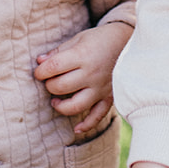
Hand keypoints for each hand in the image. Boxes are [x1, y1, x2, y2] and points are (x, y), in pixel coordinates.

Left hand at [34, 20, 132, 137]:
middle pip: (60, 87)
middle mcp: (91, 74)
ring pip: (75, 105)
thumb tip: (39, 62)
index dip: (40, 71)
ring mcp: (101, 88)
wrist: (129, 43)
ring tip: (55, 100)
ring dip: (60, 106)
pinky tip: (76, 128)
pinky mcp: (109, 97)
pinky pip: (97, 116)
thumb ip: (58, 52)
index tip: (39, 71)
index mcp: (82, 55)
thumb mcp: (78, 39)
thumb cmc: (100, 39)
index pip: (53, 67)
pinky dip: (86, 125)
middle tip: (50, 80)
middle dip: (49, 85)